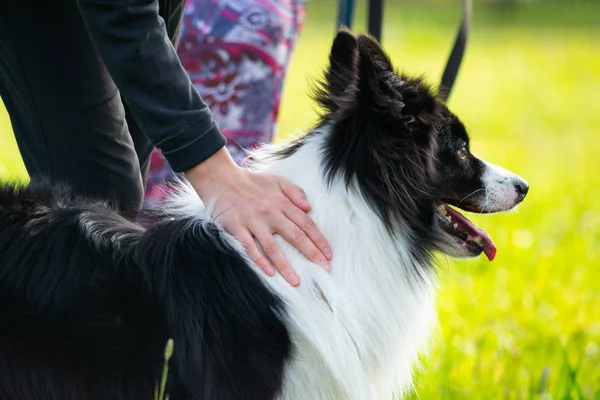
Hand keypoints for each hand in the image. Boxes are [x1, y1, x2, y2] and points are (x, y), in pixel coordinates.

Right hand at [185, 147, 331, 285]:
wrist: (221, 179)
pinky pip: (249, 248)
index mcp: (281, 202)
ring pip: (272, 247)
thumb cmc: (251, 182)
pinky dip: (259, 261)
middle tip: (323, 268)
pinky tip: (269, 273)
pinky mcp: (237, 228)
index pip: (305, 223)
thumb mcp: (276, 180)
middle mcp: (270, 212)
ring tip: (296, 281)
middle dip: (311, 253)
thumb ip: (294, 192)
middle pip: (294, 236)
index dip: (319, 239)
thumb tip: (309, 208)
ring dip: (285, 265)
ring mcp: (253, 221)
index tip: (328, 254)